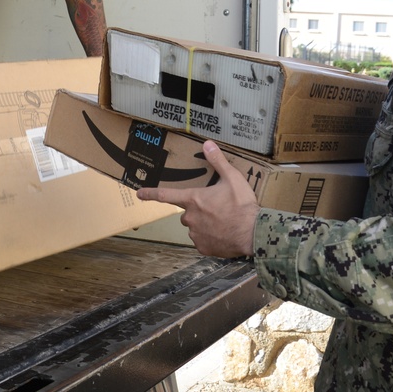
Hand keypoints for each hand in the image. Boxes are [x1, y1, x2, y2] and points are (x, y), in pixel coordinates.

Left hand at [136, 140, 259, 257]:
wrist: (253, 233)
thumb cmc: (242, 205)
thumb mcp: (232, 178)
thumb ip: (218, 161)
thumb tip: (207, 143)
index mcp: (193, 200)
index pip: (165, 195)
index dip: (151, 193)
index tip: (139, 194)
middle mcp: (189, 218)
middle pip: (187, 212)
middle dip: (198, 210)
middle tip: (217, 208)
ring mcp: (195, 234)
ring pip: (195, 226)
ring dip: (205, 224)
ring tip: (224, 221)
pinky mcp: (203, 248)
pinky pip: (203, 241)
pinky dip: (211, 238)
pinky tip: (224, 234)